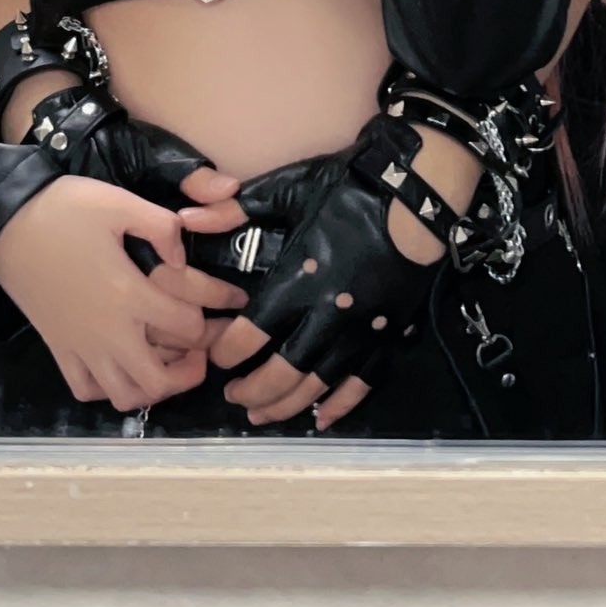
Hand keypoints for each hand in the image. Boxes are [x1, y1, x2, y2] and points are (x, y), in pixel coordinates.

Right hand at [0, 175, 248, 412]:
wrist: (5, 223)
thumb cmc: (64, 209)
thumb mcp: (119, 202)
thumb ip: (161, 226)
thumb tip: (182, 256)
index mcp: (128, 294)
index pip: (186, 326)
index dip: (212, 318)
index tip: (227, 307)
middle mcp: (107, 332)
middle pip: (157, 382)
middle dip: (188, 372)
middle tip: (200, 351)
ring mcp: (80, 346)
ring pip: (123, 395)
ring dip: (151, 387)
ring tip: (163, 361)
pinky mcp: (58, 348)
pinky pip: (86, 389)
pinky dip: (107, 388)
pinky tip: (119, 363)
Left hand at [198, 114, 461, 430]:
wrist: (419, 193)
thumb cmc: (350, 188)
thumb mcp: (289, 189)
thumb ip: (236, 208)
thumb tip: (186, 220)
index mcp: (301, 278)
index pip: (252, 332)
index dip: (227, 352)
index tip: (214, 358)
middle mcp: (330, 313)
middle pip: (284, 371)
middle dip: (253, 390)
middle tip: (233, 397)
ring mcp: (363, 329)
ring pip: (320, 384)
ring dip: (288, 405)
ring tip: (263, 415)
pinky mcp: (389, 334)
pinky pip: (364, 381)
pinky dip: (342, 405)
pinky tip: (323, 418)